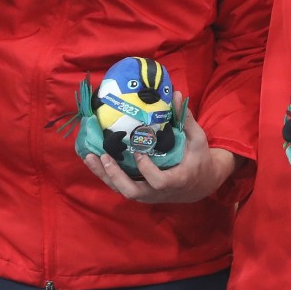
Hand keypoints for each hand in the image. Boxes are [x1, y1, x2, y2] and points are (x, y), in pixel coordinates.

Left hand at [83, 98, 236, 203]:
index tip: (139, 152)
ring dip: (104, 175)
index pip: (159, 182)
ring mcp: (148, 194)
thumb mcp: (198, 140)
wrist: (201, 185)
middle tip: (104, 157)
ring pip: (122, 191)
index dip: (146, 170)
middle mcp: (158, 193)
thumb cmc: (200, 160)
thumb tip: (178, 94)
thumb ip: (187, 120)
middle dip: (116, 176)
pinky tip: (94, 161)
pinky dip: (106, 175)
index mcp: (176, 181)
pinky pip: (120, 187)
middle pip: (132, 192)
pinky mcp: (140, 192)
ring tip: (90, 157)